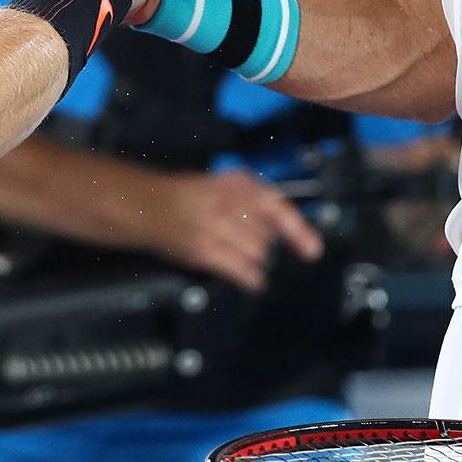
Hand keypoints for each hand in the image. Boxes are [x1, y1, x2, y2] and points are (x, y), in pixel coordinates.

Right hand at [144, 168, 324, 292]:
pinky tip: (251, 278)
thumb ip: (255, 203)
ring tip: (245, 257)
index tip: (312, 249)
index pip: (276, 207)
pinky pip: (242, 269)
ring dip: (258, 261)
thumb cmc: (188, 197)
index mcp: (237, 184)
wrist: (148, 205)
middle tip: (251, 245)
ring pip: (259, 253)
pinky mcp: (205, 250)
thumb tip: (291, 230)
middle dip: (265, 245)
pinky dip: (251, 277)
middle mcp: (229, 202)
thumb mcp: (224, 186)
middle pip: (269, 236)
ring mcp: (216, 226)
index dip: (298, 231)